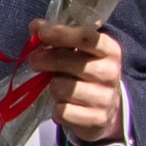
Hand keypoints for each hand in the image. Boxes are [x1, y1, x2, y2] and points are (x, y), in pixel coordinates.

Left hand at [30, 19, 127, 145]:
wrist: (105, 110)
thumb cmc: (86, 75)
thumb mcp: (79, 55)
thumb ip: (59, 39)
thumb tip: (35, 26)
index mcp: (110, 51)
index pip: (86, 38)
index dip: (61, 33)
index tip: (42, 32)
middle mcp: (110, 72)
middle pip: (68, 61)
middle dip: (45, 60)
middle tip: (34, 61)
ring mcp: (105, 97)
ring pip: (61, 88)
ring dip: (52, 87)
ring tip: (57, 87)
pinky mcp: (96, 119)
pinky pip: (62, 111)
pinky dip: (57, 109)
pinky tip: (63, 106)